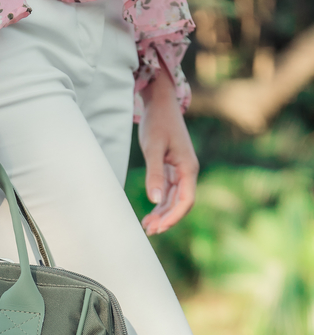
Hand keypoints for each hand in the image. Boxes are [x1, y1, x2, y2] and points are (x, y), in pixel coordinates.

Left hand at [138, 67, 198, 235]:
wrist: (159, 103)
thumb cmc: (158, 122)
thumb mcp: (153, 148)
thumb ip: (155, 174)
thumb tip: (156, 200)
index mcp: (188, 167)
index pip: (187, 200)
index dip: (175, 216)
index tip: (159, 227)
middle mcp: (187, 171)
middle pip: (181, 203)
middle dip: (167, 219)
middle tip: (149, 231)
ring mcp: (180, 171)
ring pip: (174, 200)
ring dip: (162, 214)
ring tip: (146, 227)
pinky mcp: (171, 169)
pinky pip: (168, 192)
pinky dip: (160, 204)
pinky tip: (149, 214)